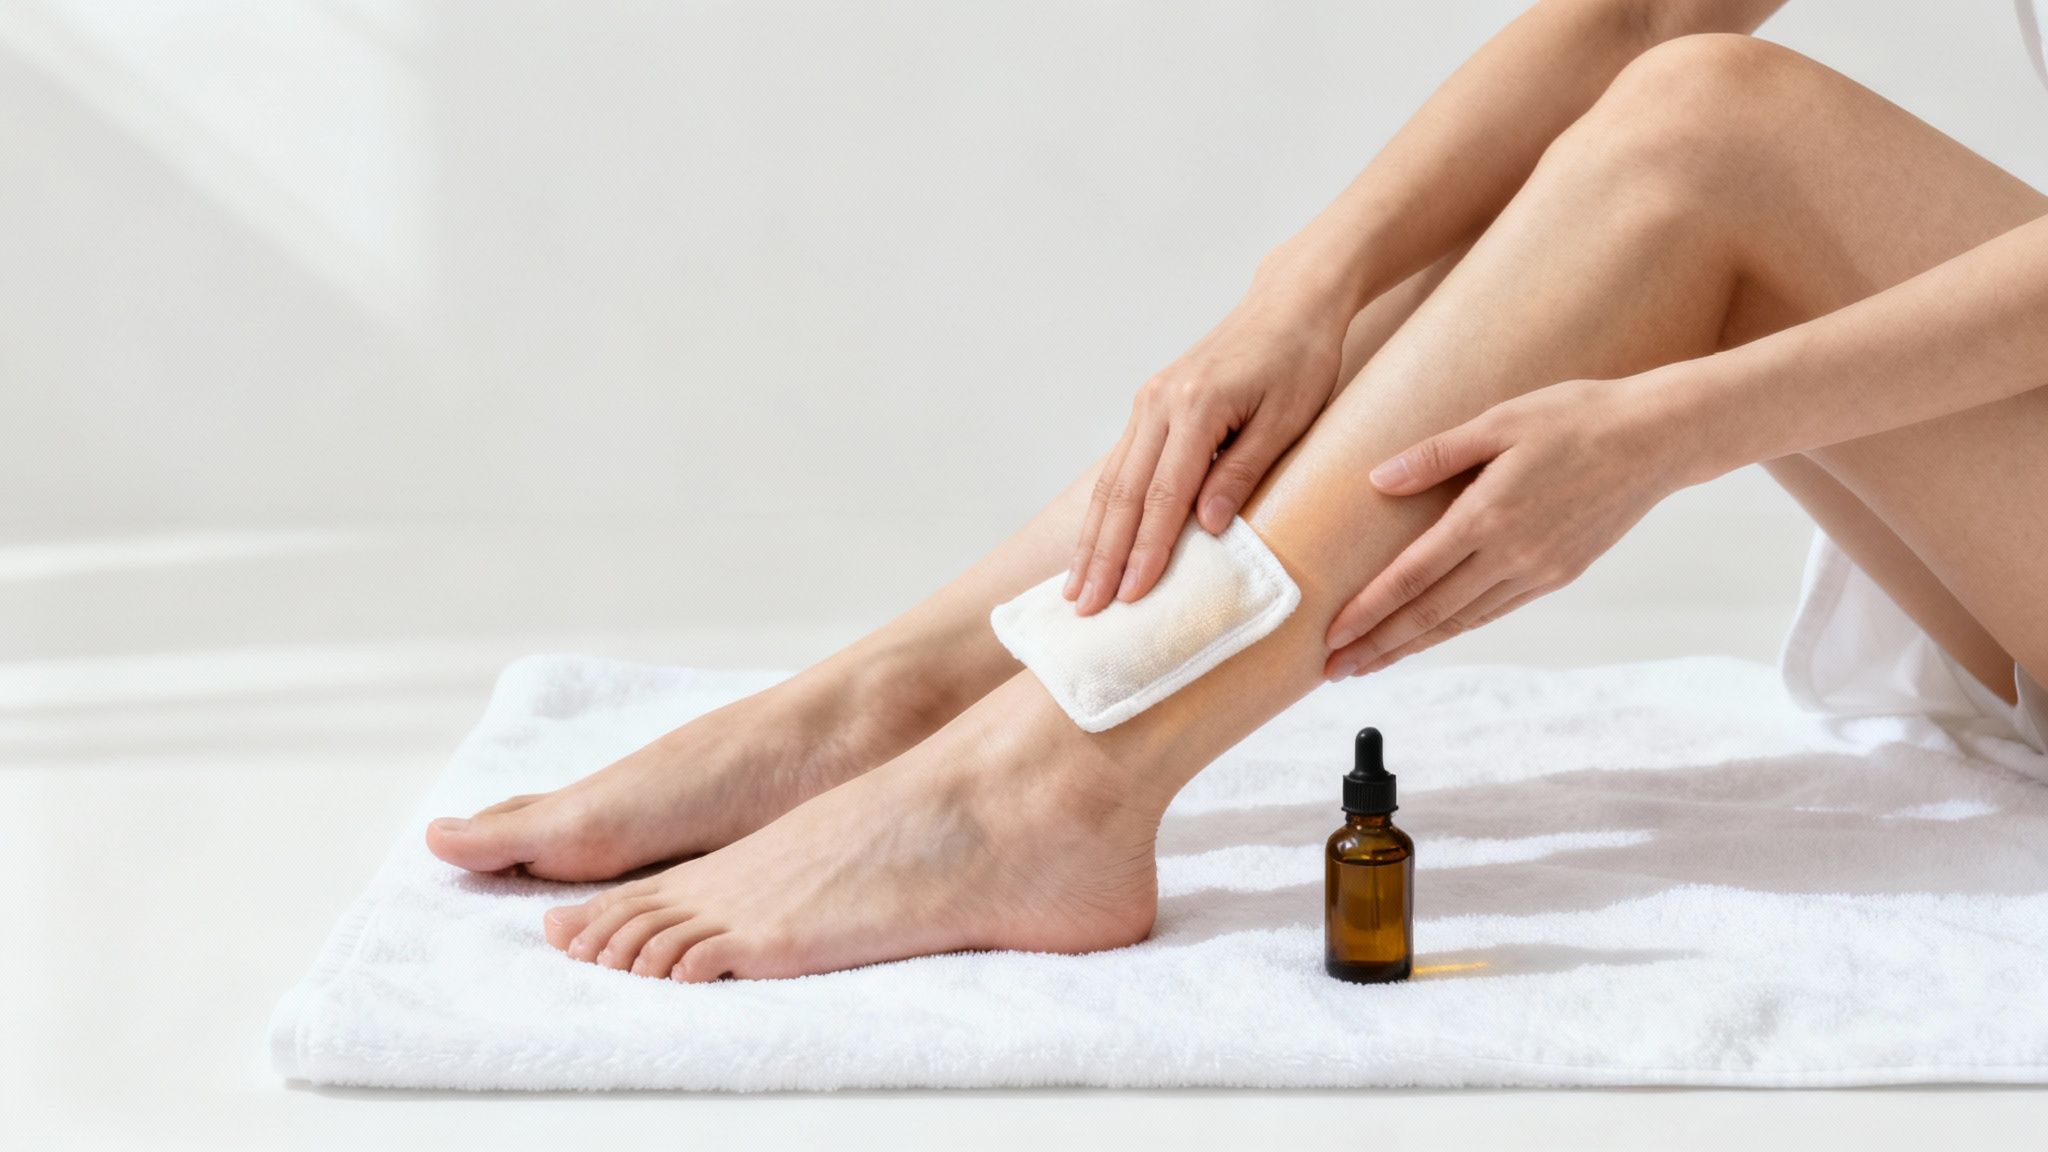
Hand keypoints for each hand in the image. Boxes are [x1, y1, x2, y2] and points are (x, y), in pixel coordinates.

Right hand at [1064, 272, 1351, 614]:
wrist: (1289, 303)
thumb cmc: (1301, 360)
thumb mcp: (1288, 419)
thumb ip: (1245, 472)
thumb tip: (1207, 528)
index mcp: (1196, 407)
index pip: (1164, 495)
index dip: (1146, 550)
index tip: (1132, 596)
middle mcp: (1159, 404)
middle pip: (1123, 494)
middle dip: (1102, 557)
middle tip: (1085, 609)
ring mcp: (1148, 404)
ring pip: (1110, 483)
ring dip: (1092, 540)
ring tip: (1076, 589)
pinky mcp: (1149, 407)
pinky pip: (1118, 468)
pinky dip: (1103, 512)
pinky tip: (1092, 544)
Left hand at [1323, 374, 1700, 679]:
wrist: (1656, 439)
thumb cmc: (1577, 417)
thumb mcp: (1500, 420)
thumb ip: (1437, 454)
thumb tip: (1379, 479)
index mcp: (1488, 515)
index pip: (1413, 576)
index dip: (1368, 610)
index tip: (1332, 635)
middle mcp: (1512, 554)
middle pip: (1431, 613)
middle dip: (1378, 645)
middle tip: (1335, 669)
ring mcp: (1538, 570)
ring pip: (1462, 621)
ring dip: (1412, 645)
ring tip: (1371, 662)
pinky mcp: (1558, 575)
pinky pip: (1494, 611)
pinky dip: (1456, 629)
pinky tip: (1429, 637)